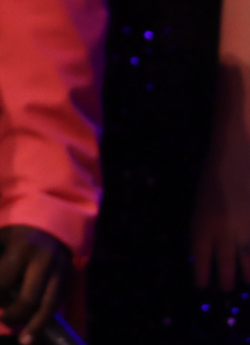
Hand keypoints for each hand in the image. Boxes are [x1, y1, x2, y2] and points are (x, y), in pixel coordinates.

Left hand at [0, 224, 71, 342]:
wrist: (48, 220)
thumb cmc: (16, 229)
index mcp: (22, 248)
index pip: (3, 280)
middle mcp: (45, 261)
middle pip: (30, 298)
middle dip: (15, 315)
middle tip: (2, 320)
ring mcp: (61, 271)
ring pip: (49, 306)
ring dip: (36, 325)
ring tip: (25, 339)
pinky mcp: (69, 278)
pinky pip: (58, 303)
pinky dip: (47, 318)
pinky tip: (37, 329)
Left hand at [192, 144, 249, 290]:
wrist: (237, 157)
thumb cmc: (215, 180)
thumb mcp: (201, 206)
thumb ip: (204, 230)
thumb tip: (206, 254)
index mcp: (203, 225)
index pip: (201, 259)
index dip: (202, 275)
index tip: (203, 287)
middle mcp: (225, 232)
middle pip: (225, 263)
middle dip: (225, 279)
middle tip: (226, 289)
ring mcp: (246, 229)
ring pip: (247, 260)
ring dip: (246, 273)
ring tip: (245, 282)